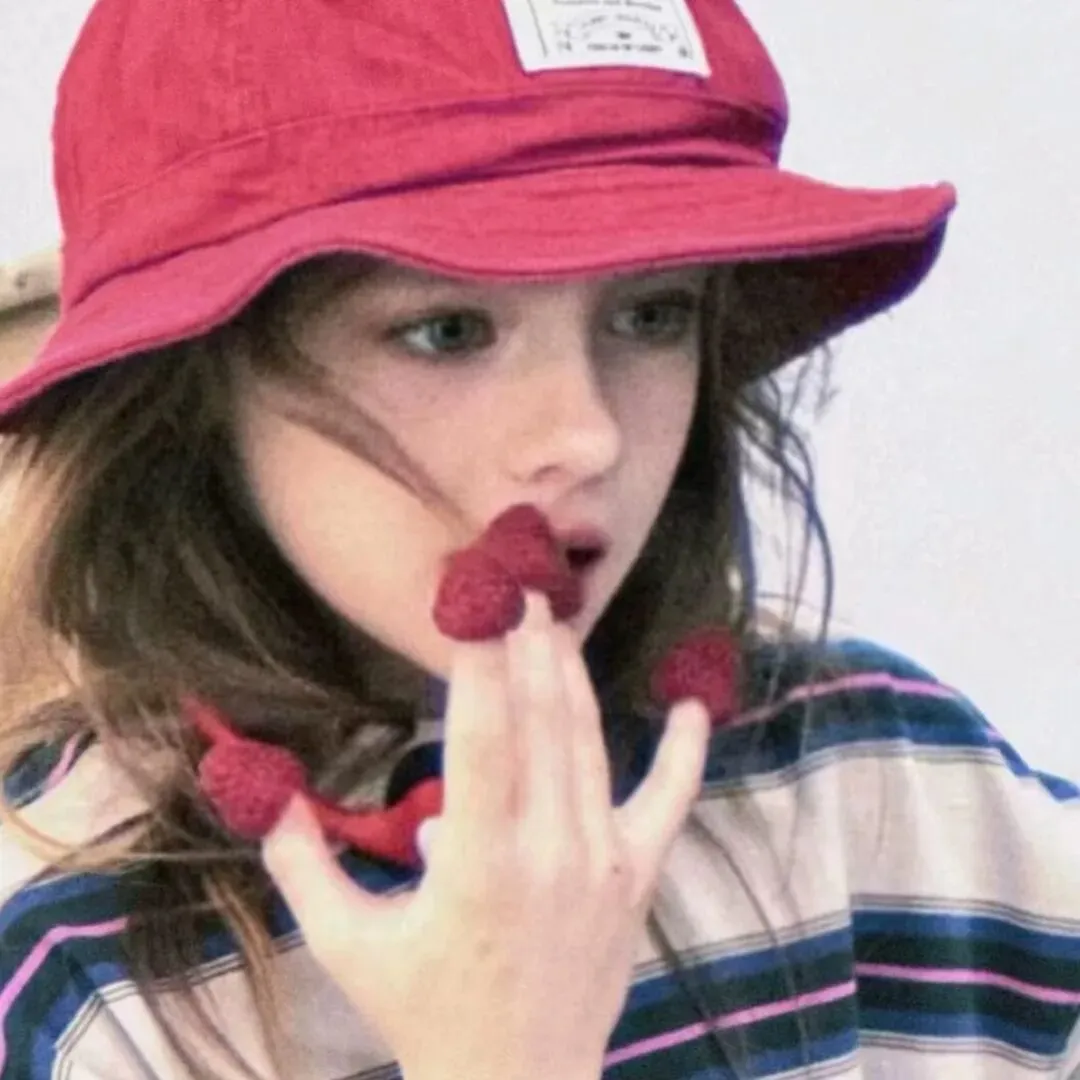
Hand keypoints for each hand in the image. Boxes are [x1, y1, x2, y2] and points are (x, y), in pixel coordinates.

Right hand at [261, 591, 710, 1079]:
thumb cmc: (425, 1013)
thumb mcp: (348, 946)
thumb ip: (301, 868)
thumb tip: (265, 795)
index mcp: (476, 866)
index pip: (483, 738)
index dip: (481, 661)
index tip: (478, 600)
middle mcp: (549, 852)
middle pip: (542, 722)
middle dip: (528, 643)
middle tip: (517, 580)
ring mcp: (603, 862)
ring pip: (588, 743)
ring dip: (571, 673)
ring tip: (555, 614)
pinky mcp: (636, 877)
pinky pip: (668, 801)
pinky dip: (683, 749)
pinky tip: (688, 702)